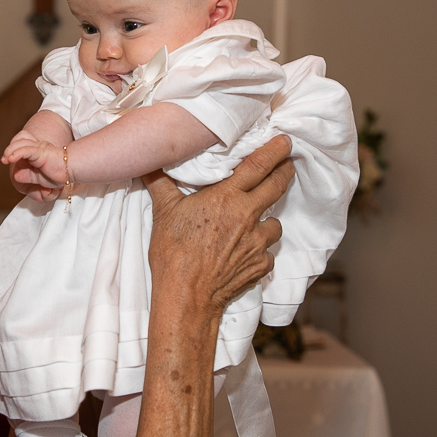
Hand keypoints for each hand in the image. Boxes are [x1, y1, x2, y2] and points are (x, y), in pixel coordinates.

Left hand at [3, 131, 66, 202]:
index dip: (13, 148)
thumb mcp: (39, 179)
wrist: (72, 172)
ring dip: (11, 150)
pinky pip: (26, 150)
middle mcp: (37, 147)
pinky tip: (10, 159)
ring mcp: (39, 148)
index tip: (6, 159)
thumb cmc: (58, 175)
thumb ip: (28, 177)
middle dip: (10, 148)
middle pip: (20, 140)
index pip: (22, 142)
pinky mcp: (41, 152)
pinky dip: (16, 153)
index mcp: (37, 151)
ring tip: (5, 159)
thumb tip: (17, 176)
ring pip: (21, 144)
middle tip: (4, 160)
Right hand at [143, 136, 293, 317]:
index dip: (275, 151)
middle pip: (277, 187)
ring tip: (255, 221)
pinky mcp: (260, 266)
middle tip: (288, 164)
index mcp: (227, 197)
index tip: (285, 142)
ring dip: (268, 219)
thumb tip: (148, 162)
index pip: (259, 166)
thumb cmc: (173, 252)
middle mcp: (248, 216)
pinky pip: (267, 253)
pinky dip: (260, 250)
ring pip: (275, 223)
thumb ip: (160, 183)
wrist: (186, 295)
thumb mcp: (164, 212)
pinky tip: (245, 252)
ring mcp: (257, 243)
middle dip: (285, 172)